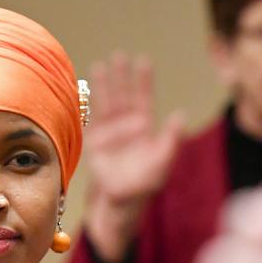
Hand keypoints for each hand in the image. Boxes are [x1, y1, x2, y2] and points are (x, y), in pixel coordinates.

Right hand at [80, 53, 184, 262]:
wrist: (117, 206)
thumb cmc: (142, 189)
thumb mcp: (161, 165)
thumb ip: (170, 140)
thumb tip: (180, 115)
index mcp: (144, 132)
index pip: (143, 99)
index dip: (142, 81)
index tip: (142, 61)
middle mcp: (126, 130)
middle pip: (123, 96)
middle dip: (121, 77)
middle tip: (118, 56)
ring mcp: (109, 136)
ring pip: (105, 104)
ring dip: (103, 86)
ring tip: (100, 66)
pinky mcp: (93, 145)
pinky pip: (89, 120)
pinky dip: (85, 106)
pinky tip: (81, 91)